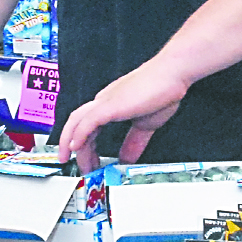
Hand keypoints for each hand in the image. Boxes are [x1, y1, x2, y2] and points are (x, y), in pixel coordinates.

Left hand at [54, 62, 190, 172]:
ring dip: (69, 143)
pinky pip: (87, 121)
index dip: (85, 146)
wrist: (172, 73)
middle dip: (74, 149)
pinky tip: (75, 147)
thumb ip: (134, 142)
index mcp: (110, 105)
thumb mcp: (145, 125)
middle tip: (80, 168)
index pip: (89, 127)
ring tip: (69, 159)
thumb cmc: (162, 91)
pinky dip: (79, 135)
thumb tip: (127, 159)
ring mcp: (105, 101)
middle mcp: (103, 101)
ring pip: (76, 122)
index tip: (88, 162)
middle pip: (77, 125)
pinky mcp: (109, 105)